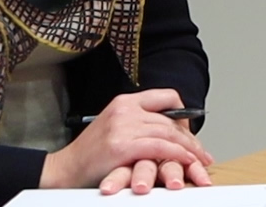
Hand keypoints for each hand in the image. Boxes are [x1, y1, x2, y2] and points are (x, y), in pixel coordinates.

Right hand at [40, 90, 213, 192]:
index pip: (166, 96)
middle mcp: (126, 109)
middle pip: (170, 120)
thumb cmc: (90, 154)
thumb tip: (168, 128)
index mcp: (125, 101)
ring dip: (189, 149)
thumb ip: (138, 122)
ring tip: (199, 160)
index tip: (189, 130)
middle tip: (201, 152)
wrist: (64, 169)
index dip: (183, 113)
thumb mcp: (115, 127)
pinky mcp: (123, 146)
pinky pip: (160, 148)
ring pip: (169, 134)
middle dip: (190, 138)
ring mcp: (124, 127)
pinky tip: (186, 161)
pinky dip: (177, 155)